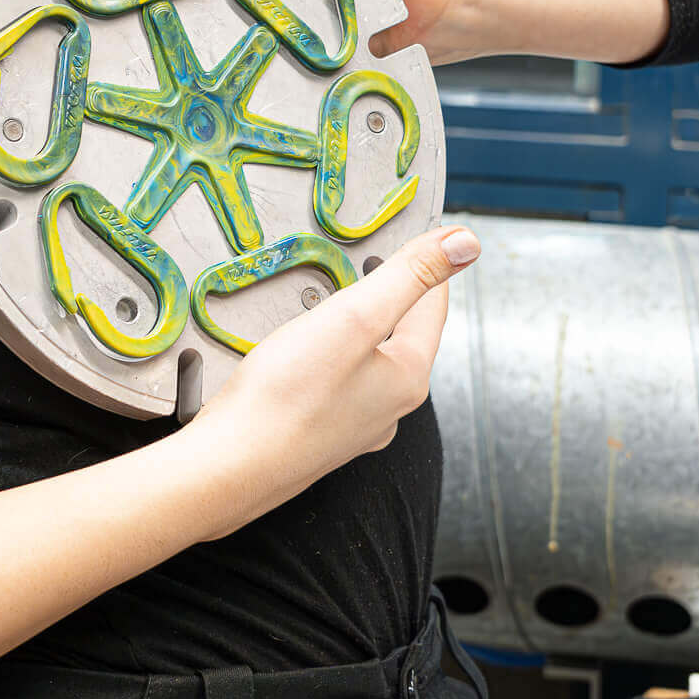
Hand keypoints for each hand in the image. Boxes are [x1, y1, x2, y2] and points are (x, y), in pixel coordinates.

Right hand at [182, 224, 479, 527]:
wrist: (230, 467)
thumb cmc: (287, 393)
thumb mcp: (353, 317)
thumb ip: (408, 277)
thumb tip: (468, 242)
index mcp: (407, 378)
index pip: (431, 308)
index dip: (428, 264)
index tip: (425, 231)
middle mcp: (390, 409)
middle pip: (404, 337)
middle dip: (396, 296)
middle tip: (382, 257)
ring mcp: (355, 428)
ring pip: (372, 364)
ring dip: (364, 328)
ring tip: (345, 298)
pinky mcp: (319, 438)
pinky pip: (341, 386)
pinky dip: (337, 357)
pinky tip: (314, 353)